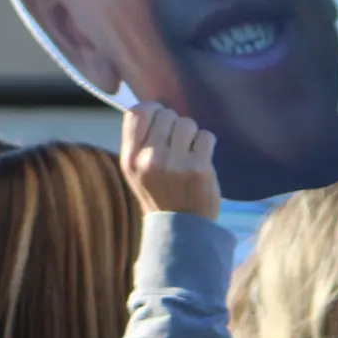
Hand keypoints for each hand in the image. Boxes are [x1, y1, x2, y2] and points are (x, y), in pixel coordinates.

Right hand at [120, 104, 220, 220]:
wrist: (181, 230)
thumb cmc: (160, 194)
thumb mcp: (136, 171)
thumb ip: (139, 142)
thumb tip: (153, 108)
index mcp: (130, 158)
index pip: (136, 112)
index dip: (152, 109)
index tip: (161, 119)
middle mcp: (149, 159)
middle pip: (166, 114)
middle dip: (175, 125)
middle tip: (178, 144)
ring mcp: (174, 163)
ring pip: (187, 123)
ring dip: (192, 134)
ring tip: (190, 153)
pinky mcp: (199, 168)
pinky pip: (206, 136)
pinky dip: (207, 144)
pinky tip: (202, 158)